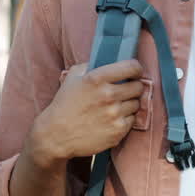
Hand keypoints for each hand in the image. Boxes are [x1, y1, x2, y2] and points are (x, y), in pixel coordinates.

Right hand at [28, 59, 144, 167]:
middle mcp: (108, 95)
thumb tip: (107, 60)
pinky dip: (126, 119)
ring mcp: (114, 114)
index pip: (131, 67)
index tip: (134, 71)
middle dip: (134, 86)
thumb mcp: (72, 78)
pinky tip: (113, 118)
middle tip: (126, 89)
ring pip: (136, 104)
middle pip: (138, 86)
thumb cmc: (64, 105)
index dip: (136, 68)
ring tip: (116, 105)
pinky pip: (132, 120)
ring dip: (129, 103)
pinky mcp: (118, 131)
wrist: (56, 135)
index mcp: (97, 79)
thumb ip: (90, 65)